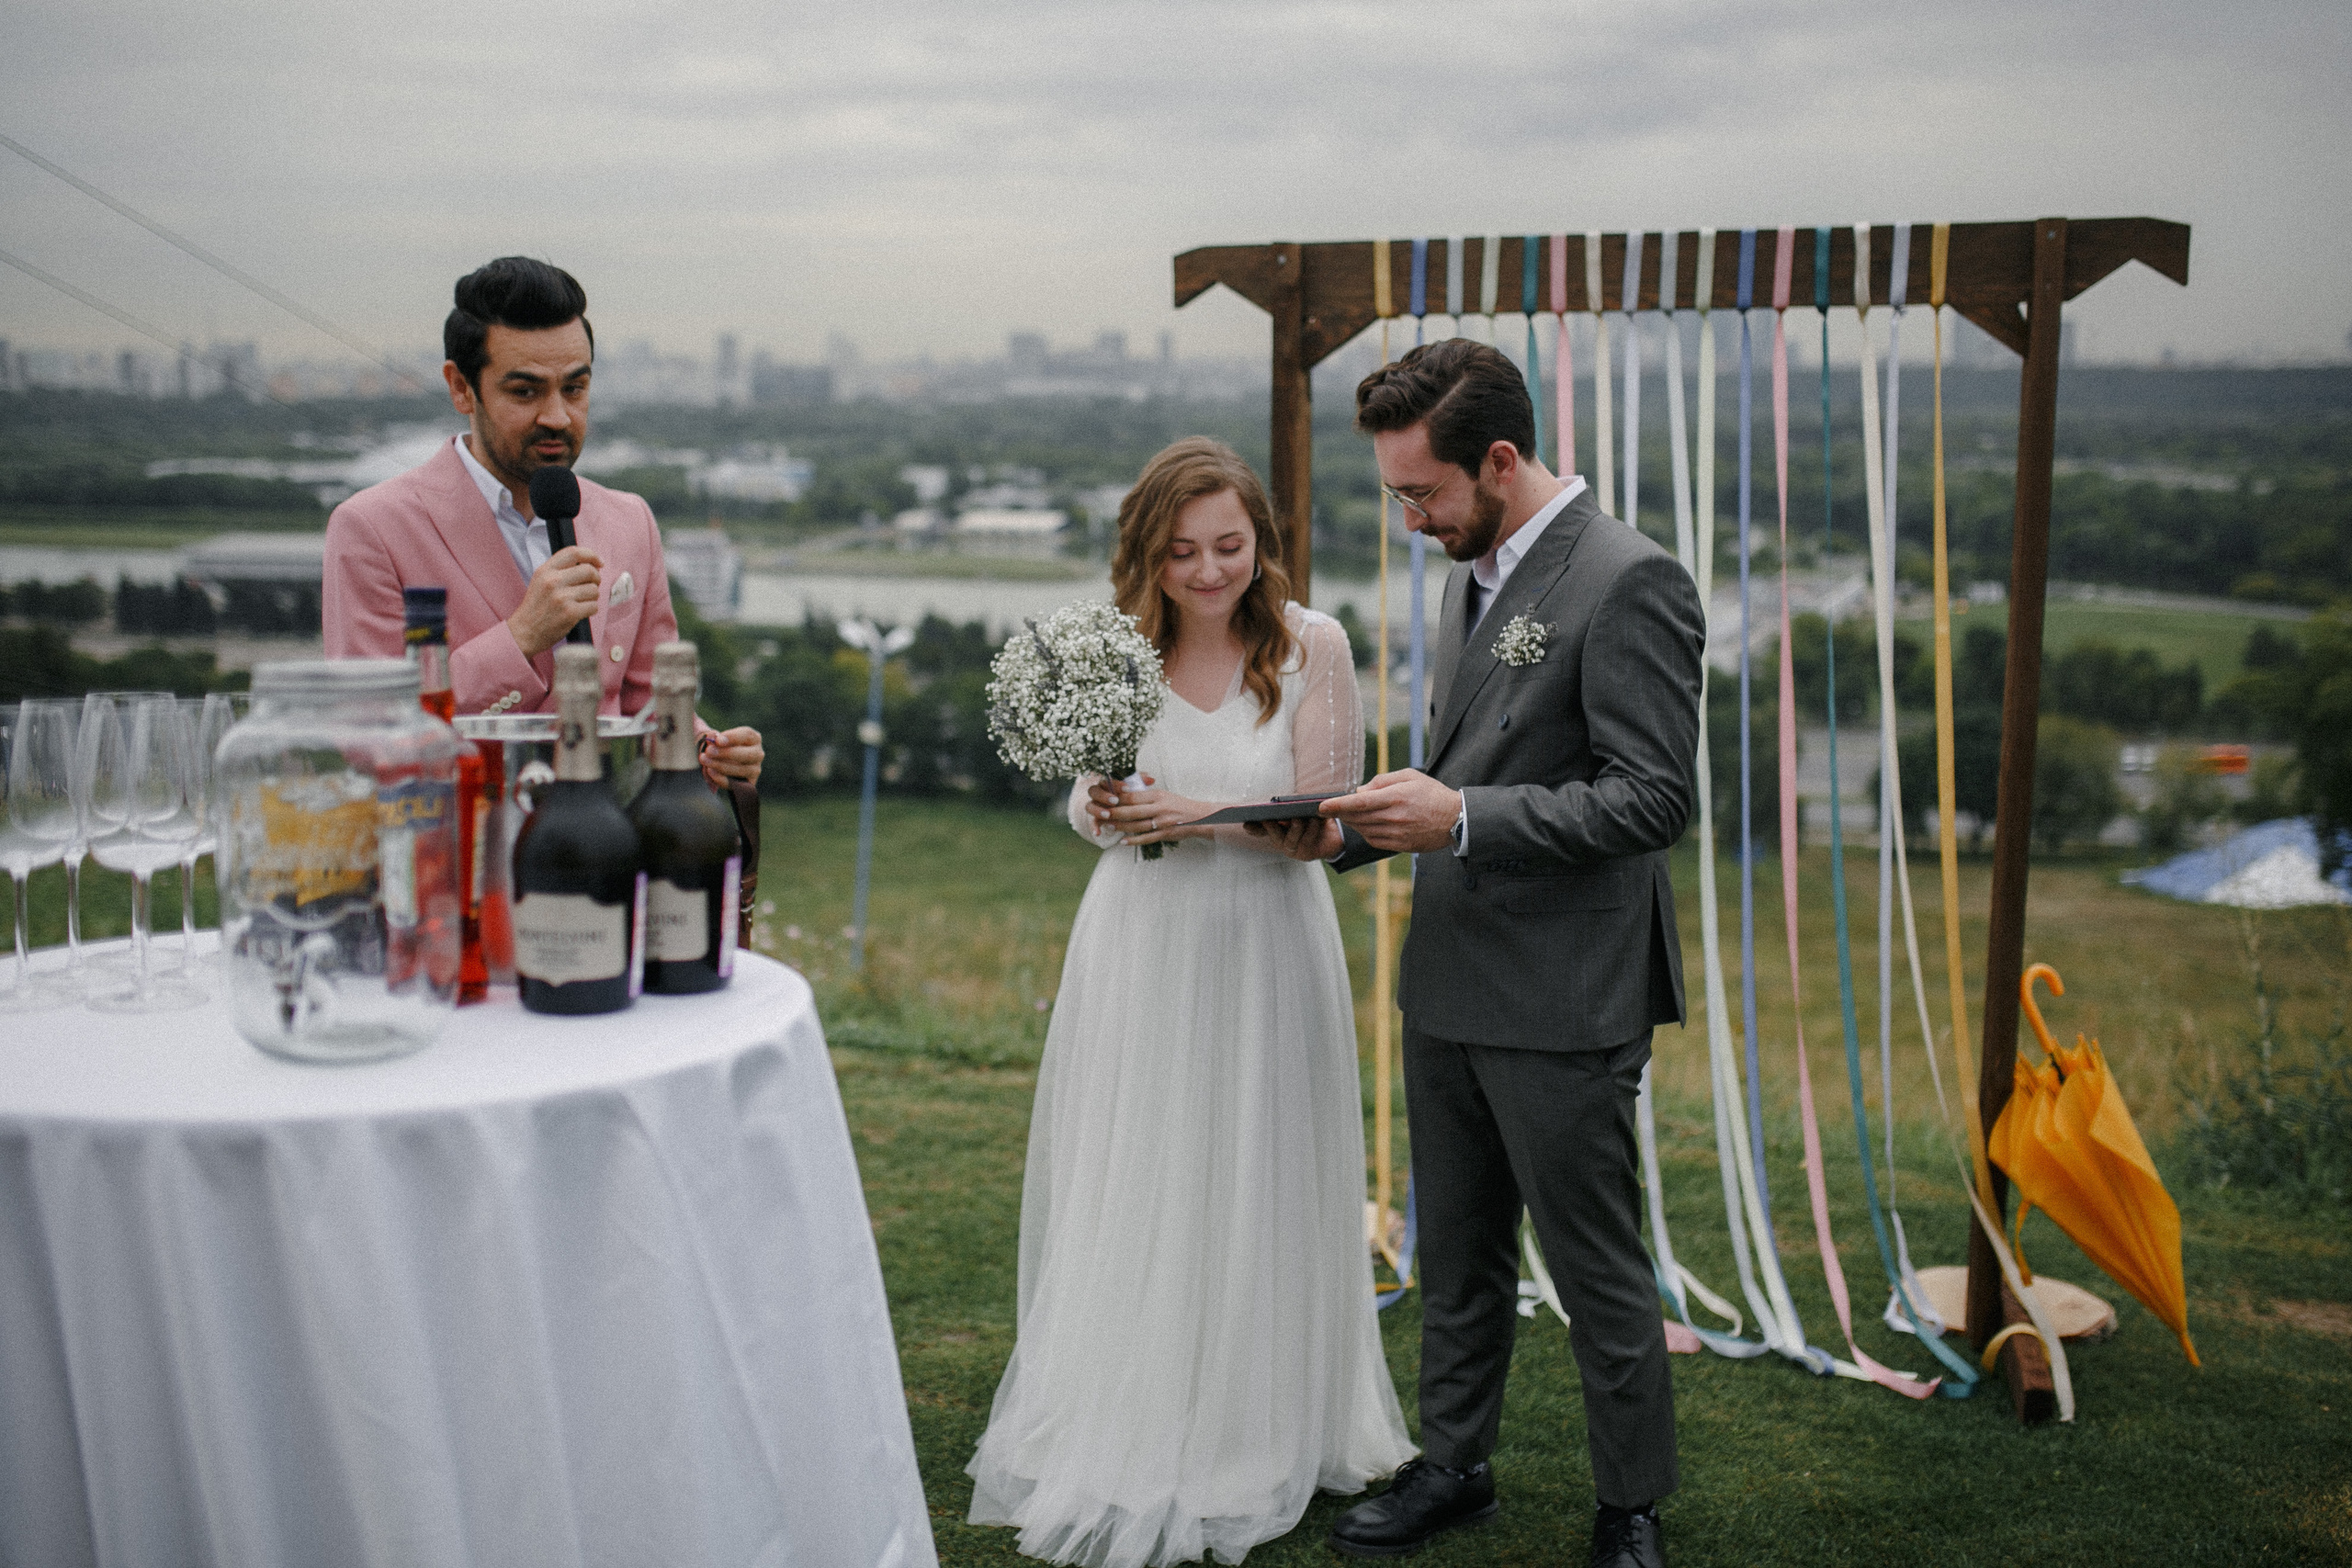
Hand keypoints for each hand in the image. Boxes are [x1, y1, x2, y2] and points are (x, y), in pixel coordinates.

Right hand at [507, 545, 603, 656]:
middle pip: (588, 570)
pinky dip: (591, 609)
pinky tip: (580, 612)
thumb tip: (590, 564)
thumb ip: (560, 570)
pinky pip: (594, 606)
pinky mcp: (570, 613)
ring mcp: (561, 597)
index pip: (573, 552)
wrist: (524, 631)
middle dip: (596, 578)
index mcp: (545, 570)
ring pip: (594, 590)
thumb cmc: (537, 607)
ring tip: (581, 602)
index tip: (599, 563)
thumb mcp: (541, 581)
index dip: (591, 555)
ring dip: (593, 597)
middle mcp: (553, 581)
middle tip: (592, 585)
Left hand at [699, 726, 762, 786]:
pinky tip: (710, 772)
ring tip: (705, 761)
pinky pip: (737, 784)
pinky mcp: (749, 784)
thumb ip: (714, 738)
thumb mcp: (718, 740)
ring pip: (742, 770)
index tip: (717, 741)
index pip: (747, 735)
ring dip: (721, 766)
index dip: (732, 737)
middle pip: (747, 754)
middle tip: (708, 751)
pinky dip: (722, 779)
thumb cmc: (722, 747)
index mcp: (753, 738)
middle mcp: (758, 753)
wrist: (723, 763)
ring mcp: (755, 770)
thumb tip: (711, 738)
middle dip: (726, 753)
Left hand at [1086, 774, 1208, 846]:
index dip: (1118, 798)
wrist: (1200, 817)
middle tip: (1101, 814)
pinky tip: (1123, 841)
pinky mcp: (1165, 834)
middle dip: (1114, 813)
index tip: (1105, 799)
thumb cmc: (1179, 805)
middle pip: (1132, 811)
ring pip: (1136, 825)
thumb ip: (1146, 795)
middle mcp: (1159, 808)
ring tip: (1108, 826)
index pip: (1133, 796)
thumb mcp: (1164, 795)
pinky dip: (1134, 840)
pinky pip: (1146, 838)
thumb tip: (1125, 794)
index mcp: (1157, 795)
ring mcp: (1162, 822)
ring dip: (1120, 827)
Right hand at [1246, 815, 1342, 861]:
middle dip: (1270, 827)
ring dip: (1295, 827)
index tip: (1245, 824)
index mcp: (1277, 827)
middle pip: (1273, 835)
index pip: (1261, 829)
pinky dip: (1312, 829)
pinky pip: (1306, 841)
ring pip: (1290, 840)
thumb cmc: (1314, 817)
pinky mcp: (1306, 854)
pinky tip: (1316, 819)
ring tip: (1298, 817)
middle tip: (1268, 820)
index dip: (1253, 828)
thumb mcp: (1303, 810)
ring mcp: (1293, 848)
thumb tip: (1288, 803)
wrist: (1334, 834)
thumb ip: (1293, 808)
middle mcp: (1281, 840)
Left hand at [1320, 769, 1461, 853]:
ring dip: (1352, 823)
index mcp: (1396, 797)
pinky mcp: (1401, 845)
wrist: (1456, 819)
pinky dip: (1365, 833)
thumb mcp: (1409, 776)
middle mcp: (1395, 817)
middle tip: (1331, 808)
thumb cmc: (1431, 793)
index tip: (1321, 806)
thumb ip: (1382, 780)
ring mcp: (1398, 833)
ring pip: (1363, 830)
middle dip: (1340, 813)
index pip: (1359, 803)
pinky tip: (1365, 825)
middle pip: (1357, 818)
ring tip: (1349, 815)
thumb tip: (1359, 791)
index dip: (1337, 805)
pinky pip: (1374, 841)